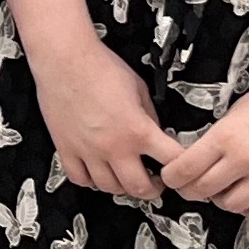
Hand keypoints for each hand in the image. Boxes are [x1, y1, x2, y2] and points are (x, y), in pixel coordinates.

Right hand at [25, 28, 176, 204]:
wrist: (65, 59)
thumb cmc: (99, 67)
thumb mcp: (139, 88)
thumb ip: (149, 115)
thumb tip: (155, 131)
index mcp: (137, 130)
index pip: (172, 161)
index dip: (183, 168)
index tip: (182, 171)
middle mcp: (114, 147)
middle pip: (140, 188)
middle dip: (153, 189)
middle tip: (156, 182)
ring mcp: (89, 151)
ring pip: (110, 188)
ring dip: (123, 187)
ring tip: (128, 178)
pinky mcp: (67, 149)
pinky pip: (80, 179)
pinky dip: (91, 181)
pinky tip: (97, 173)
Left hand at [156, 70, 248, 231]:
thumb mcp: (233, 113)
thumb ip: (216, 140)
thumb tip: (196, 161)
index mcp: (225, 136)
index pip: (185, 168)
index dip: (172, 178)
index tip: (171, 178)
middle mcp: (245, 159)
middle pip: (203, 190)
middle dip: (192, 191)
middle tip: (193, 186)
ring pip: (232, 206)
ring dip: (223, 201)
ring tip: (226, 190)